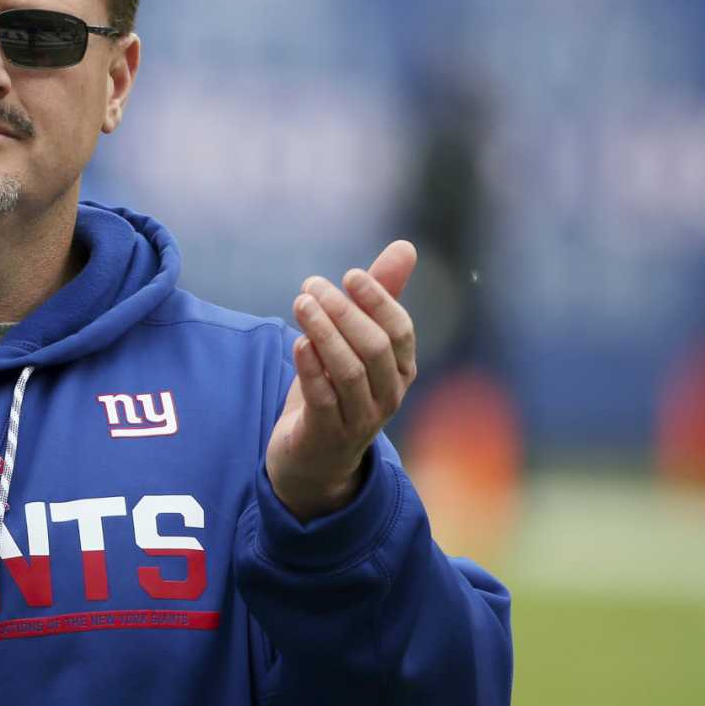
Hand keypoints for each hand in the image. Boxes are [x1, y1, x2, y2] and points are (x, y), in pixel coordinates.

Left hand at [265, 240, 419, 520]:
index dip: (378, 300)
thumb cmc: (337, 391)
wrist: (312, 459)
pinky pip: (323, 400)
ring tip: (301, 304)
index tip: (349, 275)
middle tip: (310, 285)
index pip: (400, 330)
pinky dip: (311, 369)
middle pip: (374, 348)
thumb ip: (378, 297)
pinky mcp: (327, 435)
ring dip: (324, 333)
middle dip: (343, 312)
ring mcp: (360, 419)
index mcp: (400, 370)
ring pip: (349, 372)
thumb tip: (406, 246)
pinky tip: (298, 343)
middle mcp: (388, 395)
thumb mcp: (356, 344)